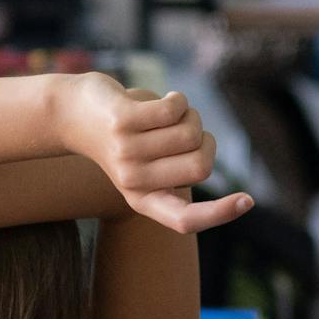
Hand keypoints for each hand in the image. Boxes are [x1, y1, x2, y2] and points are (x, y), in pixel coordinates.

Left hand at [54, 75, 251, 233]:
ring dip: (189, 114)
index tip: (247, 201)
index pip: (186, 221)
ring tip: (167, 112)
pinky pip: (174, 109)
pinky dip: (179, 99)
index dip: (220, 215)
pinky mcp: (123, 122)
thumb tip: (206, 166)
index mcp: (142, 199)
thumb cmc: (120, 137)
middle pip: (202, 165)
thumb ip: (175, 168)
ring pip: (190, 132)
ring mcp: (126, 152)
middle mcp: (134, 181)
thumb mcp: (144, 163)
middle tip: (182, 127)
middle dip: (204, 139)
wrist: (71, 112)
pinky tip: (166, 98)